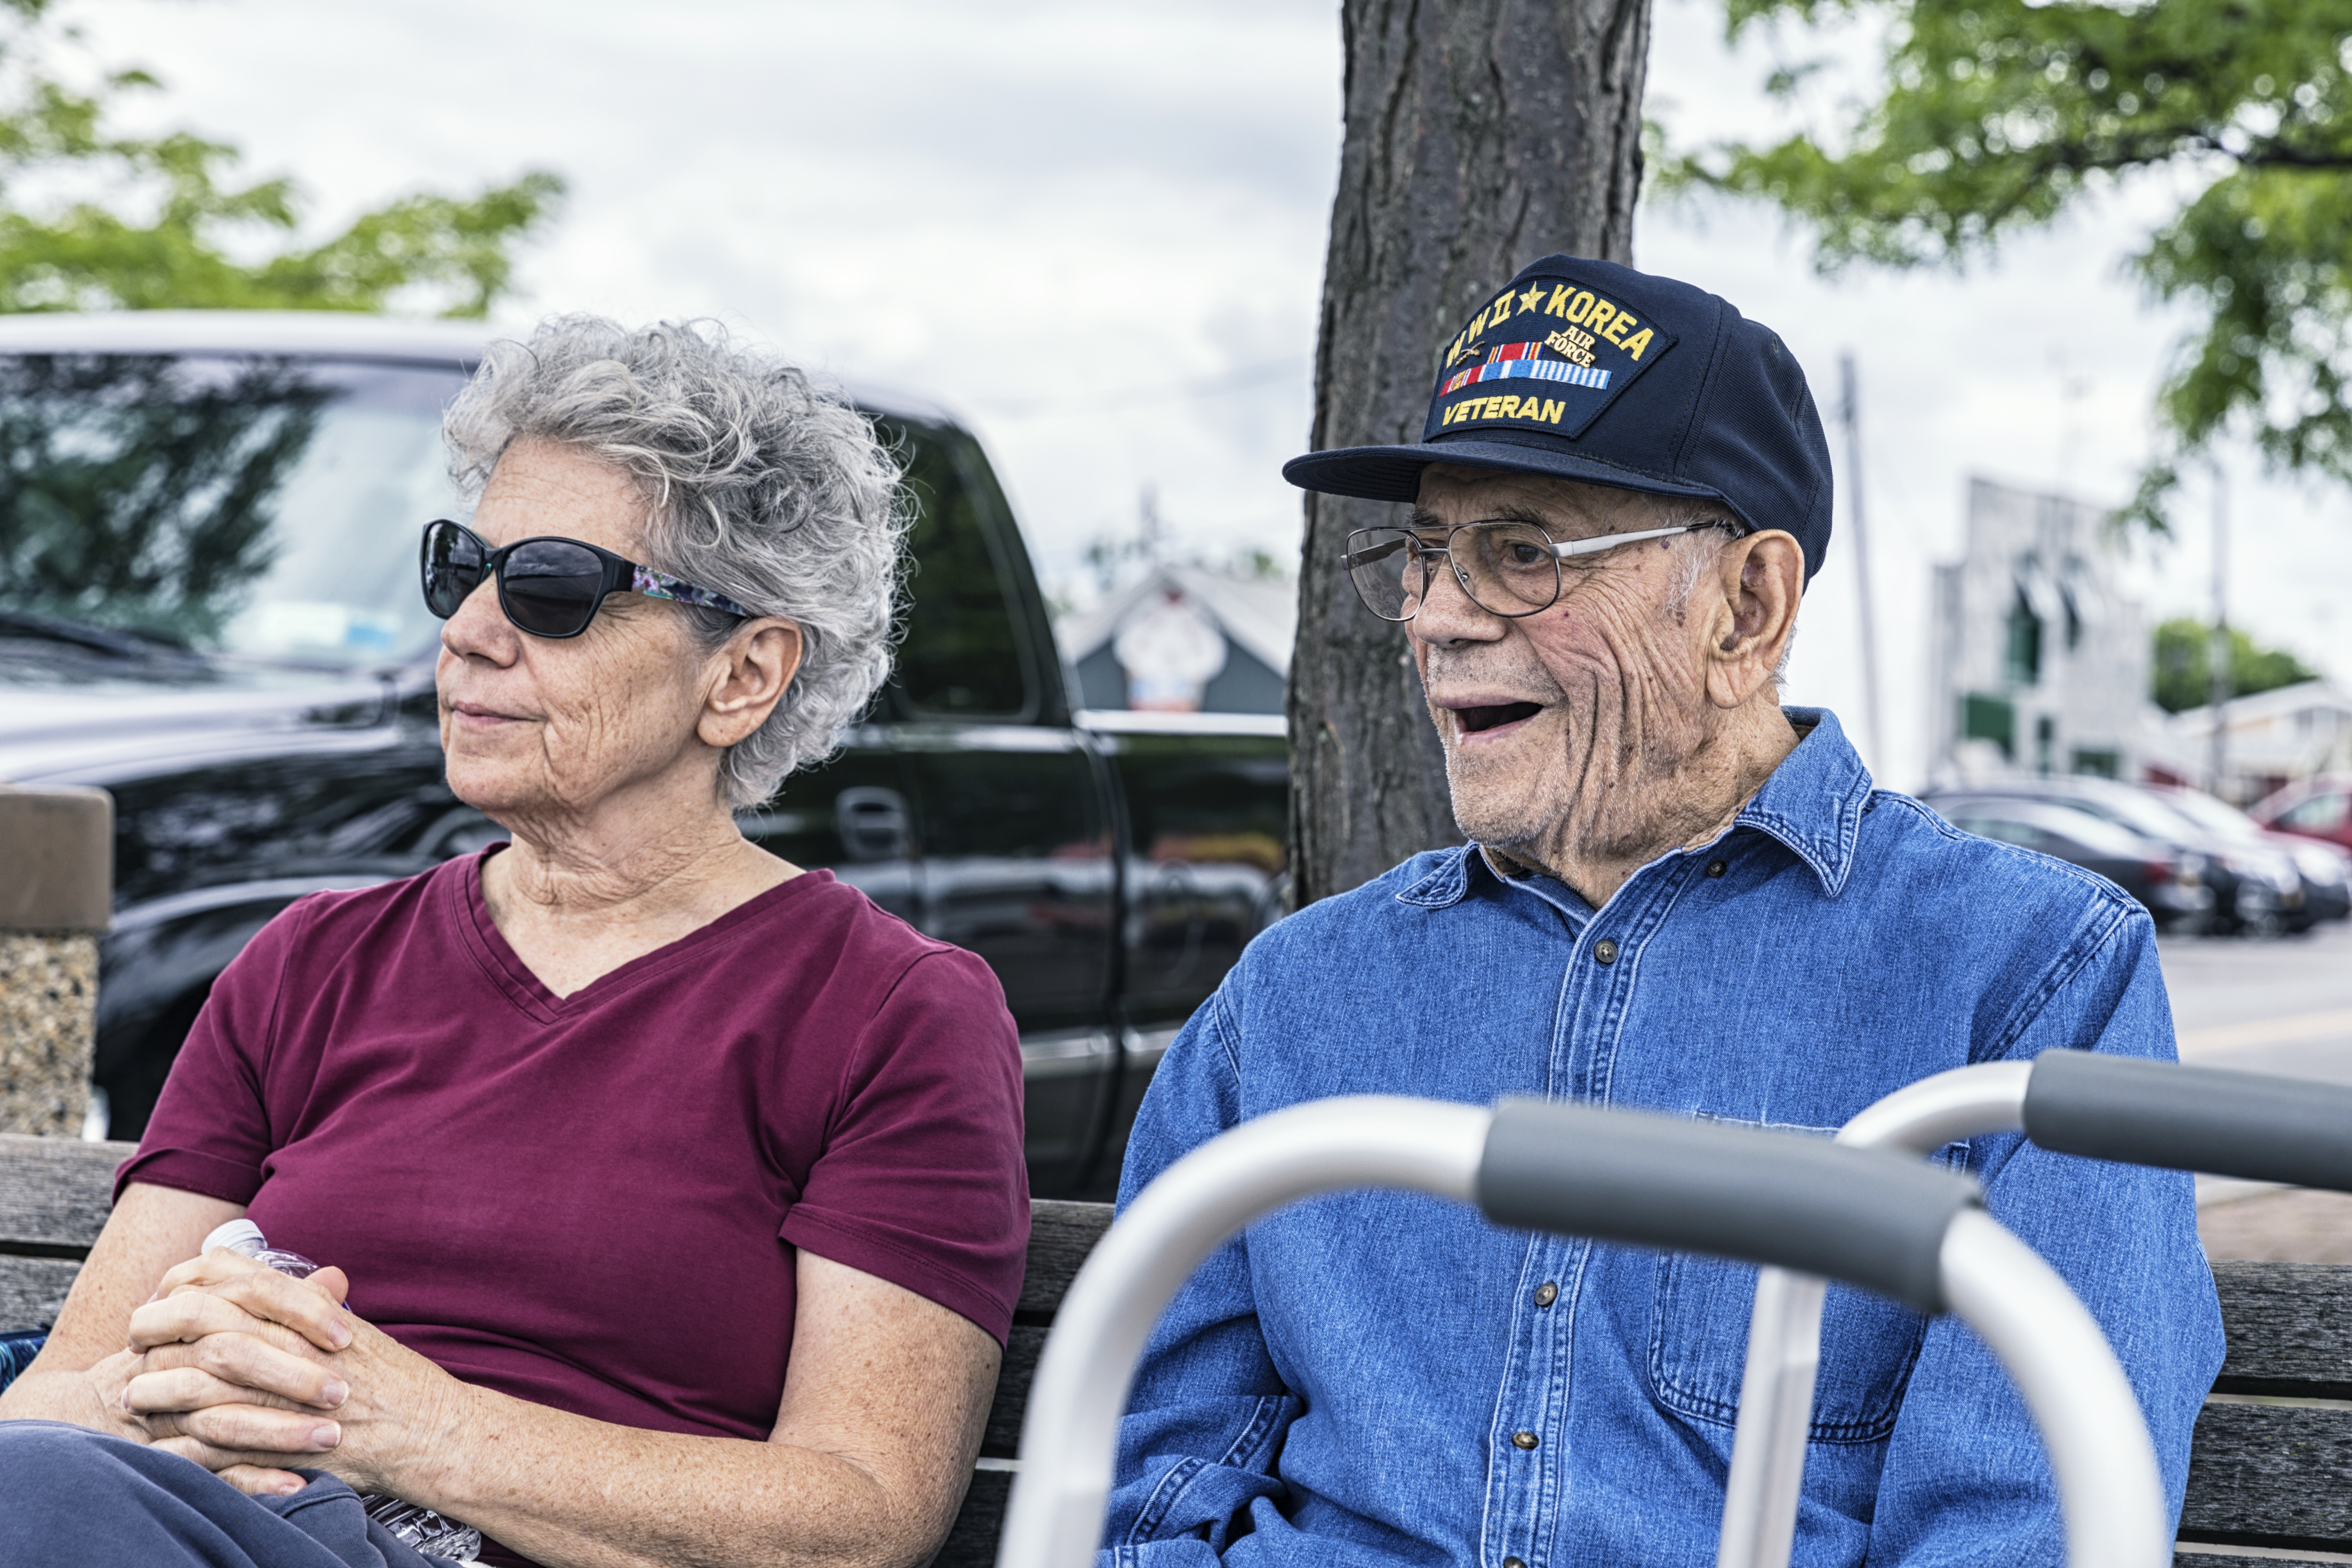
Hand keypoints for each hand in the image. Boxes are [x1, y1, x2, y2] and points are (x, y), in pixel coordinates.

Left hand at [127, 1246, 479, 1500]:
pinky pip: (215, 1437)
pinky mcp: (281, 1440)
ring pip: (198, 1377)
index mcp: (304, 1304)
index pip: (224, 1274)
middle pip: (199, 1318)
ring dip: (158, 1386)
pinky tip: (166, 1438)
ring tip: (137, 1394)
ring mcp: (286, 1389)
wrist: (423, 1426)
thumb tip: (240, 1272)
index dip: (181, 1283)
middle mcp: (292, 1338)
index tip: (163, 1300)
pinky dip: (183, 1438)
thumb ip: (293, 1295)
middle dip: (154, 1329)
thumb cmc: (385, 1375)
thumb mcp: (341, 1319)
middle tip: (135, 1343)